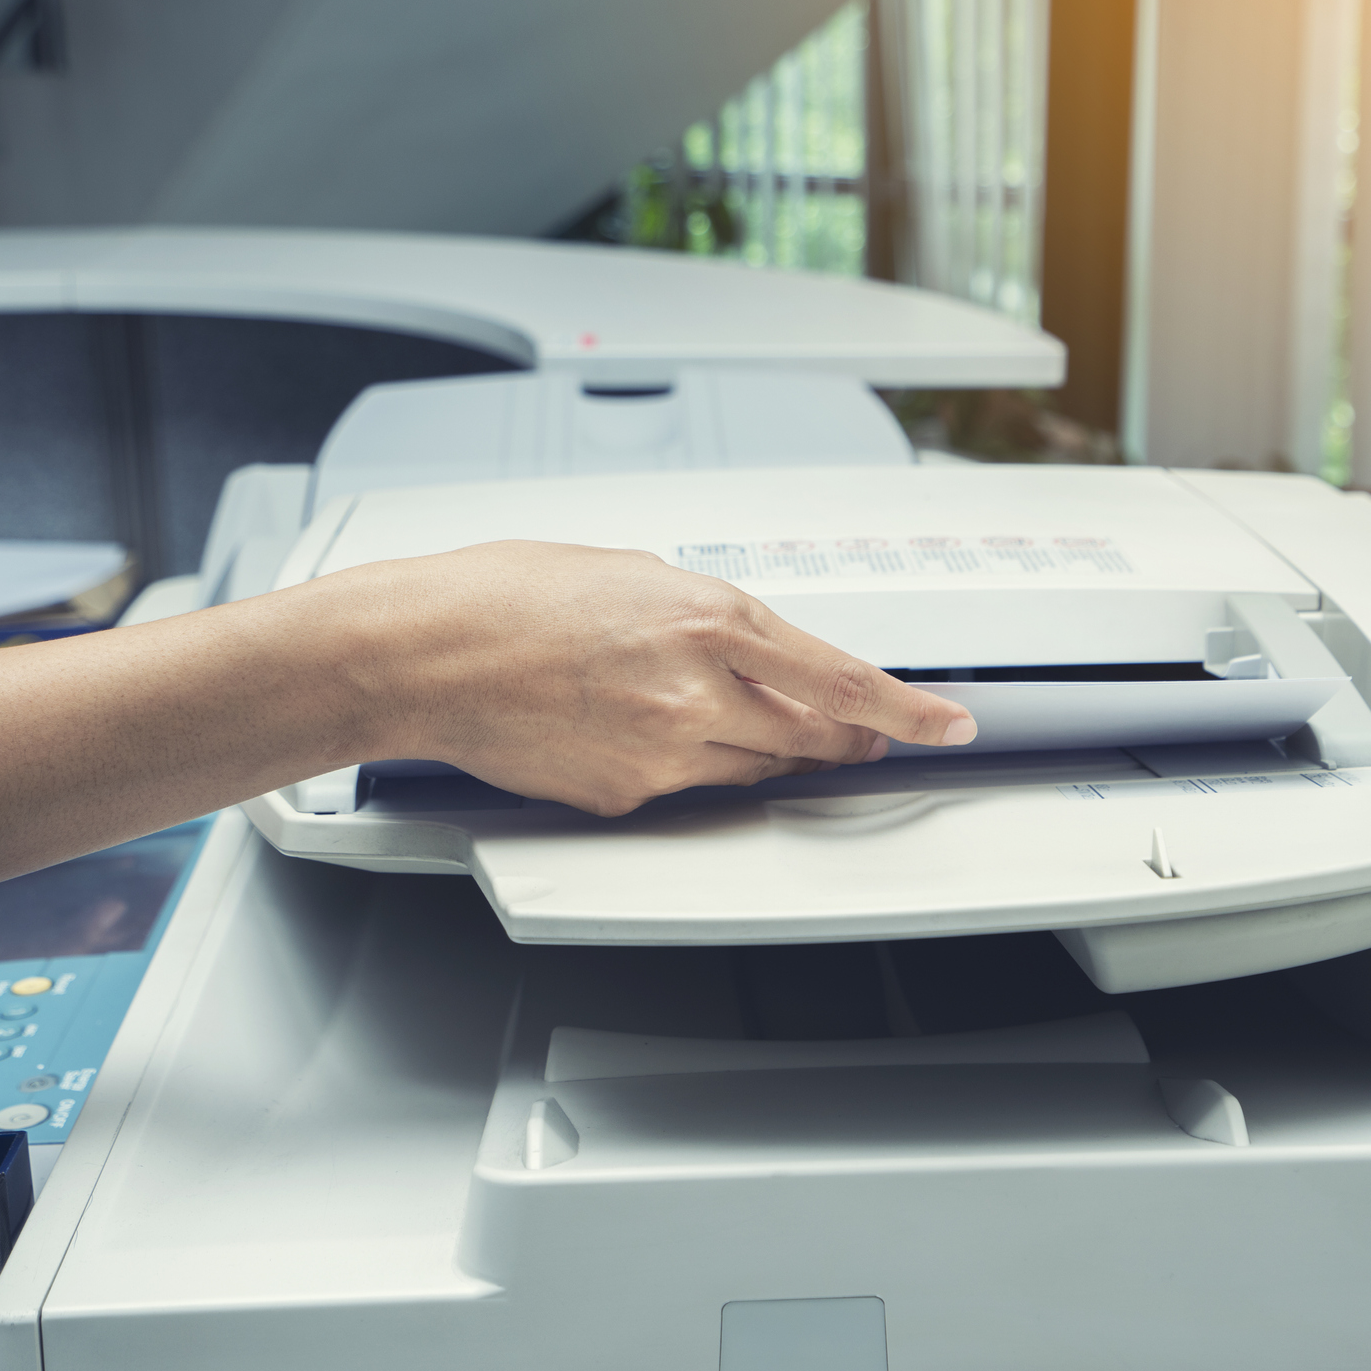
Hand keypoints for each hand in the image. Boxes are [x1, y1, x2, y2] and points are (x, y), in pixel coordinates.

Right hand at [342, 541, 976, 815]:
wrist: (424, 654)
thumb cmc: (502, 597)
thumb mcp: (628, 573)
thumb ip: (700, 613)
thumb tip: (741, 643)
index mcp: (708, 618)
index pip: (842, 678)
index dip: (907, 709)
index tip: (946, 724)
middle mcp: (697, 691)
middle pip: (812, 735)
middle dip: (847, 737)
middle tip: (866, 736)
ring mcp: (661, 753)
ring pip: (756, 770)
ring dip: (775, 755)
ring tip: (749, 728)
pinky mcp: (623, 797)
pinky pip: (685, 790)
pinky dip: (690, 766)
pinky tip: (652, 735)